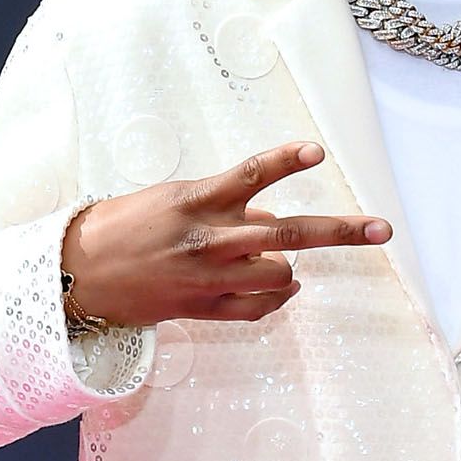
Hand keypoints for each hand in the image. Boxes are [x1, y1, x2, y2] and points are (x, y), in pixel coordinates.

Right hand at [58, 141, 390, 325]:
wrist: (78, 276)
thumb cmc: (123, 226)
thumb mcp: (172, 200)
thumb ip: (224, 205)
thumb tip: (270, 216)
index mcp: (195, 202)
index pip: (248, 175)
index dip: (284, 161)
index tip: (316, 151)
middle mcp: (208, 240)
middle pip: (288, 234)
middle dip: (340, 231)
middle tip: (382, 229)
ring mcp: (209, 278)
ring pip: (281, 275)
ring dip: (289, 267)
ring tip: (275, 261)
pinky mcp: (203, 308)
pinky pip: (260, 308)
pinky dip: (279, 298)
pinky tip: (282, 290)